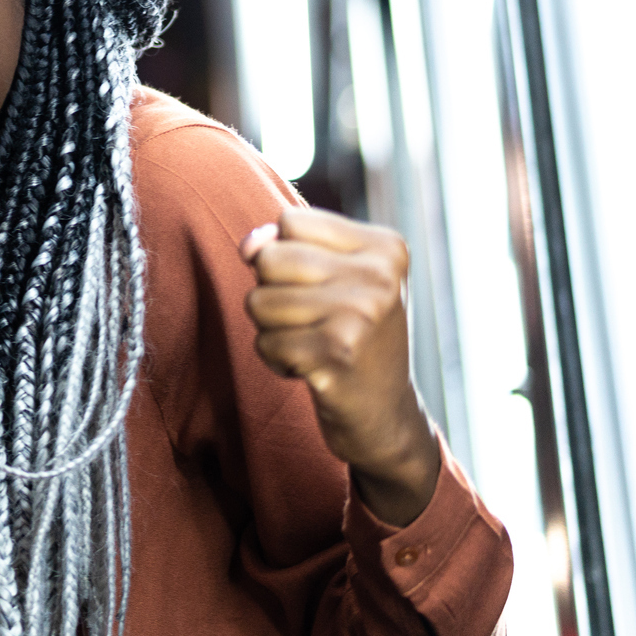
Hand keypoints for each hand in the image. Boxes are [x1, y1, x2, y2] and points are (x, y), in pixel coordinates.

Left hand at [243, 207, 440, 525]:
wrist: (386, 414)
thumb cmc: (350, 334)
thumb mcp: (333, 279)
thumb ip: (286, 246)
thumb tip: (249, 244)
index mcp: (386, 246)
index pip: (289, 221)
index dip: (286, 254)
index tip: (322, 286)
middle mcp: (380, 276)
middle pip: (268, 257)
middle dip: (273, 292)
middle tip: (313, 320)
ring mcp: (361, 315)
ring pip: (258, 301)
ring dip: (273, 329)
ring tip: (314, 343)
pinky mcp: (337, 354)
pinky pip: (264, 342)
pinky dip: (277, 359)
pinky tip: (313, 369)